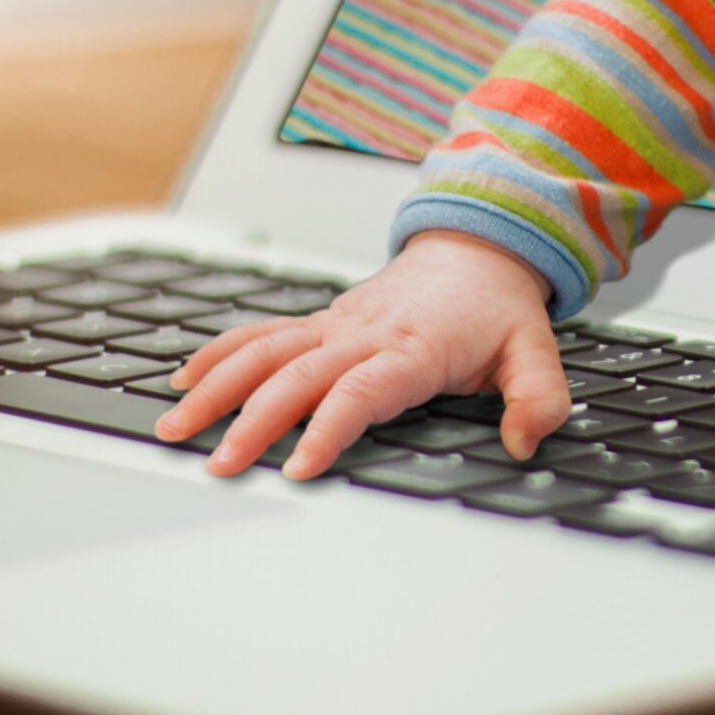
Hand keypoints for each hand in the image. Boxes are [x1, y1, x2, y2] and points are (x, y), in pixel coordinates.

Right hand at [154, 230, 564, 480]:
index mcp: (413, 348)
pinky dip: (219, 354)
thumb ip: (538, 397)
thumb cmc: (497, 304)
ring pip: (265, 351)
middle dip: (254, 421)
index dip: (328, 427)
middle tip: (221, 466)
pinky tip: (184, 381)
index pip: (362, 391)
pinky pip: (261, 334)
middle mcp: (364, 334)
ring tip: (177, 427)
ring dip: (218, 387)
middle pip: (298, 376)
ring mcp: (335, 325)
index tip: (300, 467)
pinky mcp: (319, 322)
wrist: (479, 247)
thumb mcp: (536, 349)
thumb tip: (526, 440)